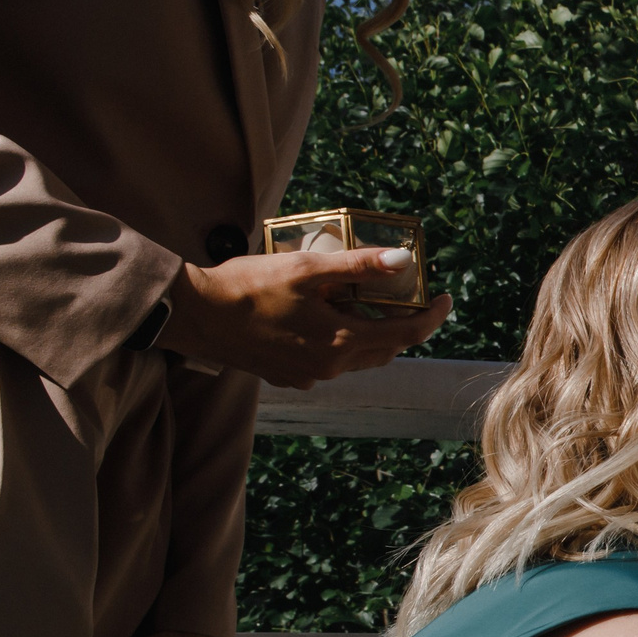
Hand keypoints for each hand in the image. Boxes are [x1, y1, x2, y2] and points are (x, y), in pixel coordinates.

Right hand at [155, 247, 452, 388]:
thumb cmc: (246, 287)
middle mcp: (329, 368)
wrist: (192, 315)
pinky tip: (328, 318)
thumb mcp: (306, 268)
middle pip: (385, 348)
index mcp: (341, 343)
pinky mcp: (286, 376)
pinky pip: (328, 361)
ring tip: (371, 304)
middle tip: (411, 298)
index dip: (432, 317)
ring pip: (357, 357)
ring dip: (372, 334)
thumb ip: (357, 266)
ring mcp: (307, 376)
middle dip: (405, 325)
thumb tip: (403, 260)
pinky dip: (341, 342)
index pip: (406, 334)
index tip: (446, 298)